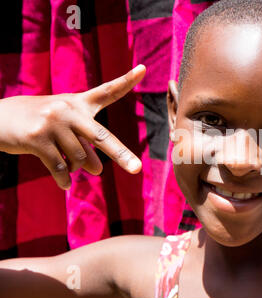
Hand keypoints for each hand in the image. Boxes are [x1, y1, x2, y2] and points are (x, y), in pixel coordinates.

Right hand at [0, 65, 145, 189]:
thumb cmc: (39, 122)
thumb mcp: (65, 125)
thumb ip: (86, 144)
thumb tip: (98, 170)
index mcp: (78, 103)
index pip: (106, 91)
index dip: (125, 81)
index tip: (143, 69)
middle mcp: (68, 110)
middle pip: (101, 137)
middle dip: (121, 155)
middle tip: (137, 169)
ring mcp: (52, 123)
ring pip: (79, 158)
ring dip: (78, 168)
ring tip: (71, 168)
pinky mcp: (37, 139)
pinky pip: (59, 167)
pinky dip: (64, 179)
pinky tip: (65, 184)